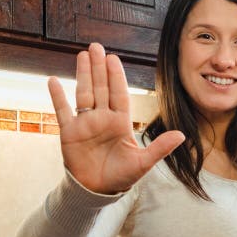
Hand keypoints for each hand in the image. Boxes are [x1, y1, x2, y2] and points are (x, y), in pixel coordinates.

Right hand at [48, 43, 184, 194]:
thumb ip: (160, 147)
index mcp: (120, 123)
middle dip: (99, 68)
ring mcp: (85, 124)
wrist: (98, 190)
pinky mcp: (69, 132)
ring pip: (83, 93)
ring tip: (82, 55)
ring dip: (82, 75)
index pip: (119, 94)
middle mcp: (102, 119)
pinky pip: (62, 111)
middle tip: (97, 46)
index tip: (114, 59)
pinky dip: (57, 96)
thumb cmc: (122, 177)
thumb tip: (182, 135)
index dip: (116, 77)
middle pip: (100, 88)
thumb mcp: (143, 162)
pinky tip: (53, 80)